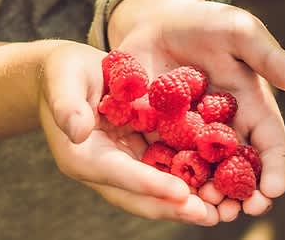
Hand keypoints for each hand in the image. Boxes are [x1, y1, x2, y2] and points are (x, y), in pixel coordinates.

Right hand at [38, 42, 220, 224]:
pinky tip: (218, 181)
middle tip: (209, 214)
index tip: (180, 192)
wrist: (69, 71)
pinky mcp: (138, 154)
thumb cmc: (63, 71)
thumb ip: (67, 104)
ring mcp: (123, 165)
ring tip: (221, 210)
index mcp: (83, 157)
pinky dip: (189, 179)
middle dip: (173, 206)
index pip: (119, 174)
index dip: (150, 184)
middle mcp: (104, 169)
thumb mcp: (63, 79)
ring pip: (156, 191)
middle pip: (140, 196)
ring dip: (186, 202)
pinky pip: (164, 170)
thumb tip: (77, 131)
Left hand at [107, 0, 284, 219]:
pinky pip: (164, 162)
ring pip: (203, 175)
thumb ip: (267, 56)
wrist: (156, 21)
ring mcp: (190, 134)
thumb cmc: (205, 23)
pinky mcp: (157, 132)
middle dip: (241, 194)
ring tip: (204, 210)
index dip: (275, 170)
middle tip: (236, 210)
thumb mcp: (238, 31)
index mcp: (252, 107)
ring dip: (206, 195)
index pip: (271, 144)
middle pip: (239, 171)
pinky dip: (167, 180)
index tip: (273, 190)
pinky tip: (164, 192)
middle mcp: (224, 128)